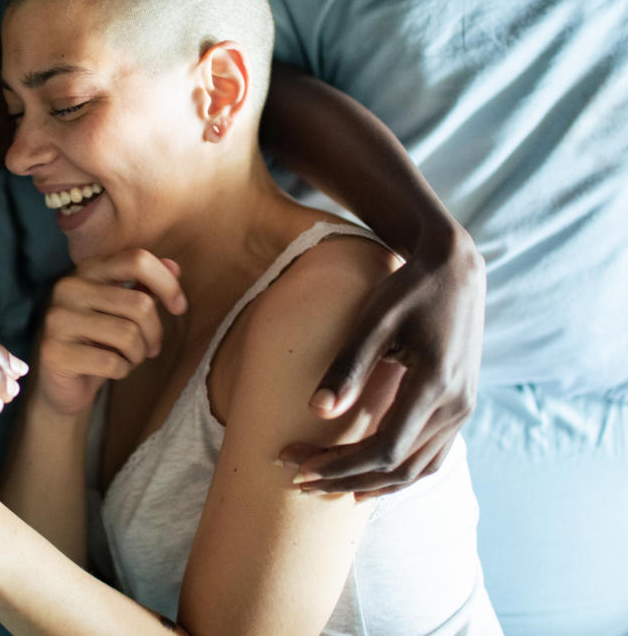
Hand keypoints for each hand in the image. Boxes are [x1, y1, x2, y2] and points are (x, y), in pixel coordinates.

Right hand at [35, 249, 186, 416]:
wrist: (61, 382)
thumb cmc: (98, 342)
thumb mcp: (123, 310)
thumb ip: (144, 286)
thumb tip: (175, 267)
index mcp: (88, 269)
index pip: (137, 260)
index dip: (167, 284)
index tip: (179, 308)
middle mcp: (69, 287)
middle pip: (139, 303)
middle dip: (154, 333)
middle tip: (150, 348)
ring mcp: (58, 318)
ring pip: (128, 334)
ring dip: (138, 354)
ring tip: (130, 359)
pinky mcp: (54, 350)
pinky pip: (111, 362)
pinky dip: (122, 371)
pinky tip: (113, 370)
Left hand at [282, 228, 485, 498]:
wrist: (456, 272)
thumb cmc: (408, 290)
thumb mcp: (374, 320)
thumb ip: (348, 366)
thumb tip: (316, 411)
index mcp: (435, 386)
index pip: (383, 449)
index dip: (338, 465)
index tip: (296, 466)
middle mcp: (455, 407)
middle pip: (397, 468)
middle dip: (345, 479)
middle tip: (298, 480)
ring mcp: (462, 410)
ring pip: (417, 470)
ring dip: (371, 483)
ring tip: (326, 487)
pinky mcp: (460, 407)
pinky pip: (430, 456)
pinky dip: (398, 474)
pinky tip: (367, 477)